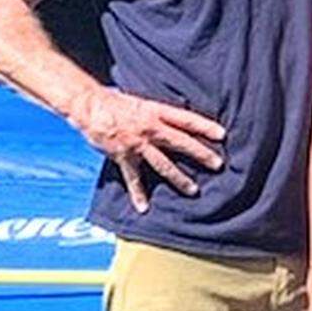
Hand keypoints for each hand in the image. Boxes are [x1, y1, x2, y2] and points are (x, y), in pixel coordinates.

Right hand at [71, 86, 224, 212]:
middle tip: (218, 164)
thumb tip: (178, 121)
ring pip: (163, 164)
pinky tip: (144, 208)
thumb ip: (160, 114)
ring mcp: (137, 144)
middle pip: (181, 142)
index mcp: (156, 111)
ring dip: (179, 178)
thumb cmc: (116, 101)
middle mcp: (150, 128)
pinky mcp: (123, 156)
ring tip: (194, 190)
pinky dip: (138, 195)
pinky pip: (133, 179)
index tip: (222, 135)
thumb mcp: (143, 102)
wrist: (89, 105)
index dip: (205, 126)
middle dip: (201, 154)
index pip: (186, 119)